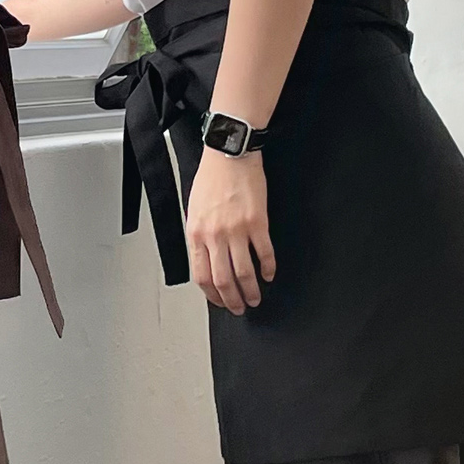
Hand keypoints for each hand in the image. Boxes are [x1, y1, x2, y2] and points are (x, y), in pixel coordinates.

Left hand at [186, 149, 276, 313]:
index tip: (220, 302)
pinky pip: (264, 253)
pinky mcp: (258, 222)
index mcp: (196, 233)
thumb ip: (199, 237)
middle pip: (223, 280)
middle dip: (232, 300)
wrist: (229, 156)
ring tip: (256, 297)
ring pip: (244, 272)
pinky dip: (268, 268)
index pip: (202, 276)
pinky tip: (269, 274)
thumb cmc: (211, 179)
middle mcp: (215, 235)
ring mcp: (237, 230)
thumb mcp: (194, 210)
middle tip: (240, 307)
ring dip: (251, 290)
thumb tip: (206, 260)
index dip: (212, 295)